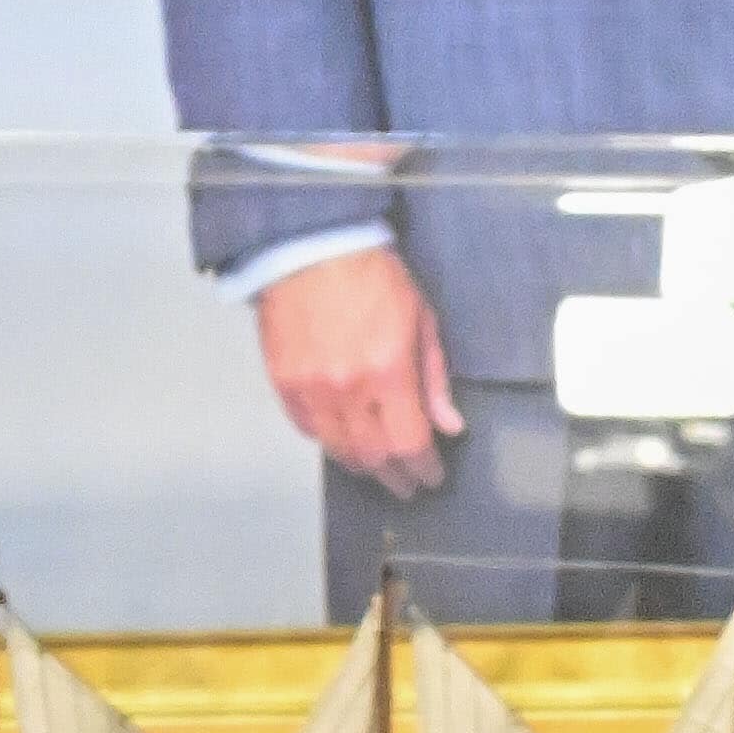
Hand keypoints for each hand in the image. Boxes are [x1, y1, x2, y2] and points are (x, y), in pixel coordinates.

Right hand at [252, 245, 465, 490]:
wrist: (310, 246)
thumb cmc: (372, 275)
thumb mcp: (421, 318)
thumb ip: (434, 377)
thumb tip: (449, 425)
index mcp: (388, 372)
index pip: (410, 444)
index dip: (423, 469)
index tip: (430, 477)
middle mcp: (348, 389)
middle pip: (374, 456)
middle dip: (394, 477)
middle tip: (406, 485)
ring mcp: (311, 389)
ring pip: (338, 450)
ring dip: (362, 465)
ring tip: (377, 469)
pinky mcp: (284, 383)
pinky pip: (307, 429)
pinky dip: (328, 441)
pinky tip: (342, 441)